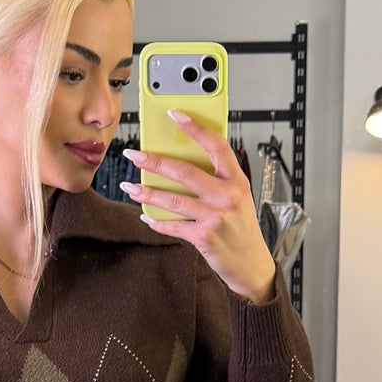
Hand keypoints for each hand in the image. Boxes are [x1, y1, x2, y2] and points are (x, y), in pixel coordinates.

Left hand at [122, 114, 278, 303]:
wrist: (251, 265)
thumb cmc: (241, 229)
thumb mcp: (237, 198)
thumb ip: (217, 180)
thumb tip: (180, 163)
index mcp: (236, 181)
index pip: (216, 145)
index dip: (195, 128)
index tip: (175, 115)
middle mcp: (227, 196)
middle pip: (185, 171)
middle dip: (154, 162)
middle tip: (134, 155)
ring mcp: (215, 217)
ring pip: (173, 200)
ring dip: (147, 193)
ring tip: (130, 187)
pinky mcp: (204, 237)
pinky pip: (173, 226)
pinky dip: (157, 222)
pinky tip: (146, 216)